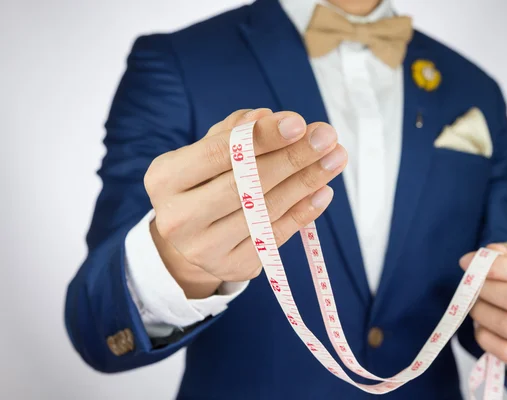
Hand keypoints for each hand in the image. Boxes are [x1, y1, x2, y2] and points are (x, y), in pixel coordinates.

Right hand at [145, 109, 346, 297]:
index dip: (261, 138)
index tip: (299, 122)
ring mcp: (205, 248)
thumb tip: (267, 116)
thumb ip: (235, 133)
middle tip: (327, 137)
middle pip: (245, 184)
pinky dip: (304, 212)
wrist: (191, 239)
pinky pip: (276, 236)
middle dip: (292, 157)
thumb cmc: (203, 183)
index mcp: (165, 179)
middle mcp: (178, 218)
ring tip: (335, 158)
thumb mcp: (205, 153)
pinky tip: (324, 190)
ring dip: (307, 181)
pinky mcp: (234, 267)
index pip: (218, 153)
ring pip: (265, 210)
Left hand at [459, 242, 506, 367]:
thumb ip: (502, 252)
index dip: (494, 266)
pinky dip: (483, 335)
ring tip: (476, 303)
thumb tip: (486, 256)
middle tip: (471, 285)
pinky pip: (502, 349)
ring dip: (481, 312)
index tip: (466, 262)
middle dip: (484, 290)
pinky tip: (482, 324)